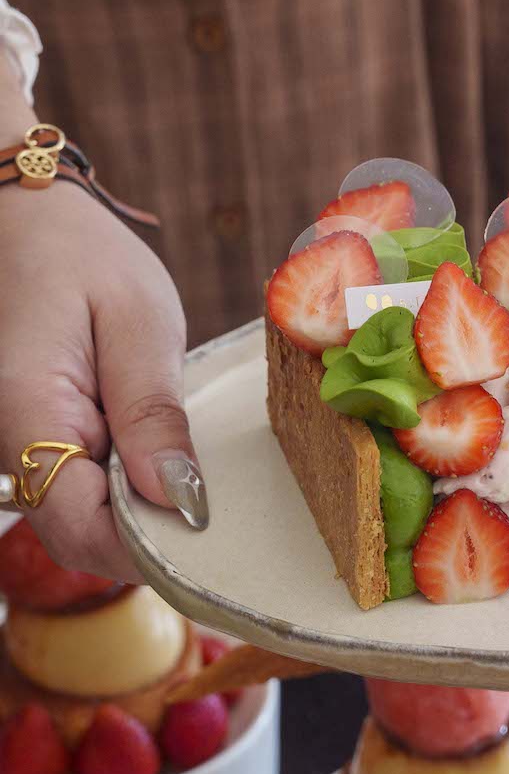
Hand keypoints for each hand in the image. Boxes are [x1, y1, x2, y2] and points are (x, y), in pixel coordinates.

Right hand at [0, 181, 201, 578]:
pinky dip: (124, 492)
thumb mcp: (139, 323)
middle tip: (222, 518)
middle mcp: (7, 444)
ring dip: (139, 517)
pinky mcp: (38, 441)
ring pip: (79, 519)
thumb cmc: (85, 259)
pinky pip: (79, 490)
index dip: (146, 547)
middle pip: (79, 535)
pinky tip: (164, 465)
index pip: (80, 525)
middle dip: (150, 540)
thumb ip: (154, 415)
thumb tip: (180, 501)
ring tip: (199, 485)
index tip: (210, 541)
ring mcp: (17, 447)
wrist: (32, 225)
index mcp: (29, 414)